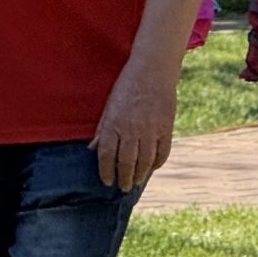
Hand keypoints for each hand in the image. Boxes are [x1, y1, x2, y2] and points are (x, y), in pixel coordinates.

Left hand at [91, 58, 176, 190]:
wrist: (153, 69)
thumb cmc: (127, 86)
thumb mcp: (110, 105)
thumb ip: (102, 129)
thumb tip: (91, 149)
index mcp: (114, 123)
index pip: (106, 156)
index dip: (106, 172)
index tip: (107, 181)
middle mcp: (131, 129)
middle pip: (126, 163)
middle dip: (124, 178)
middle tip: (123, 187)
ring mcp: (150, 129)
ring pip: (145, 162)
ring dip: (140, 175)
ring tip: (136, 181)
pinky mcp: (166, 127)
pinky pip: (162, 152)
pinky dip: (157, 163)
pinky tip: (152, 167)